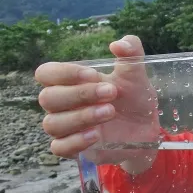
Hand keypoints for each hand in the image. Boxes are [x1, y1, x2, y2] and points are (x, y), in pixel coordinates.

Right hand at [35, 35, 160, 168]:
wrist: (147, 128)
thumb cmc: (135, 98)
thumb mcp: (136, 74)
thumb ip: (131, 52)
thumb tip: (118, 43)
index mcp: (71, 82)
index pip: (46, 73)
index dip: (65, 73)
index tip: (93, 75)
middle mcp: (63, 104)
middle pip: (47, 98)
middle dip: (79, 94)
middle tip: (111, 93)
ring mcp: (66, 128)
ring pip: (52, 123)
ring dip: (81, 117)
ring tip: (110, 112)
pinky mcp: (74, 148)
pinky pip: (59, 147)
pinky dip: (75, 141)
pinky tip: (97, 135)